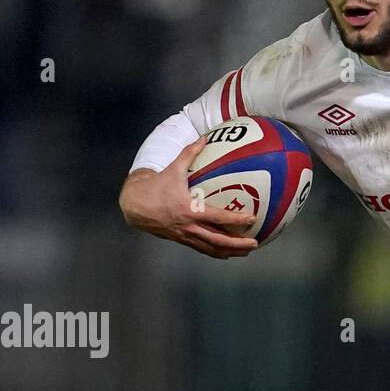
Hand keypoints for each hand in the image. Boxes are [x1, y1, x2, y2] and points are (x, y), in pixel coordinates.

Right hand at [118, 138, 258, 257]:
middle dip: (237, 244)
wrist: (134, 205)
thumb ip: (189, 153)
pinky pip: (202, 249)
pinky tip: (227, 253)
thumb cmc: (155, 186)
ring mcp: (185, 236)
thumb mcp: (173, 168)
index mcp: (189, 210)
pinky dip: (216, 252)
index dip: (236, 219)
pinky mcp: (181, 240)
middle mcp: (189, 226)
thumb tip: (203, 137)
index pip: (218, 217)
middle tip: (254, 243)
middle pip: (218, 240)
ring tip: (246, 252)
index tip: (252, 218)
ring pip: (211, 248)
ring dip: (230, 251)